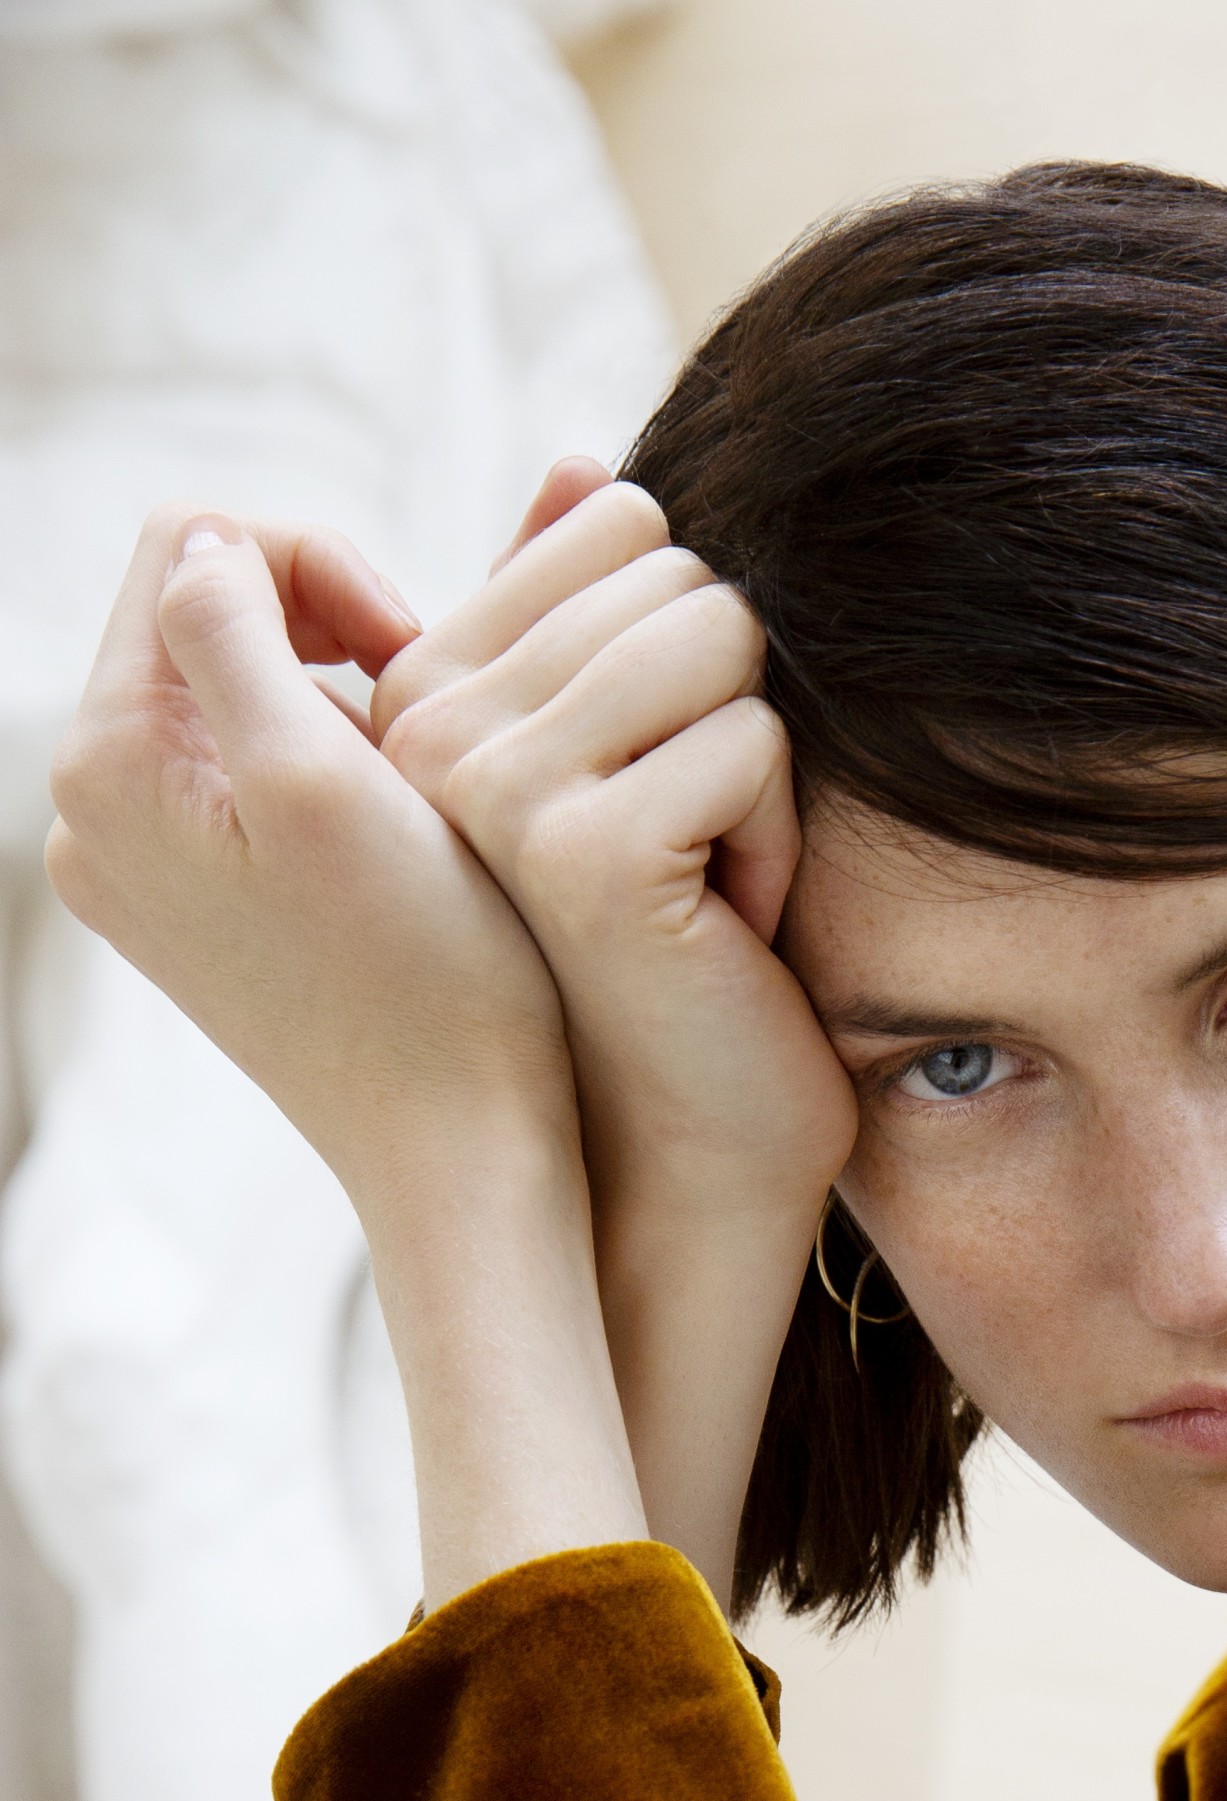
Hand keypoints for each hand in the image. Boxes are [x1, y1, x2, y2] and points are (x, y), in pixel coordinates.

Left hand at [46, 506, 581, 1213]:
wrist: (462, 1155)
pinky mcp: (198, 912)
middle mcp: (93, 817)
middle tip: (427, 717)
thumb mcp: (326, 772)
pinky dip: (329, 773)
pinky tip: (395, 838)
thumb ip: (235, 627)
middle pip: (201, 618)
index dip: (320, 567)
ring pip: (235, 695)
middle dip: (324, 635)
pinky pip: (250, 779)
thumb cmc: (423, 979)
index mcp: (107, 766)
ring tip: (416, 788)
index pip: (190, 547)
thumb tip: (206, 547)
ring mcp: (142, 870)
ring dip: (337, 707)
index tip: (415, 657)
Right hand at [372, 466, 860, 1585]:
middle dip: (728, 711)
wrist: (696, 1140)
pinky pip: (753, 742)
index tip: (654, 789)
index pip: (617, 520)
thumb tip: (585, 470)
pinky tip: (726, 930)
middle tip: (689, 849)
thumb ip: (591, 613)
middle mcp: (434, 723)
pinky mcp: (584, 849)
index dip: (687, 654)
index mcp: (432, 685)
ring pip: (719, 640)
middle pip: (678, 571)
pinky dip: (779, 835)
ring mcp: (495, 784)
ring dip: (758, 770)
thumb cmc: (682, 954)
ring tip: (704, 883)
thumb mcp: (633, 760)